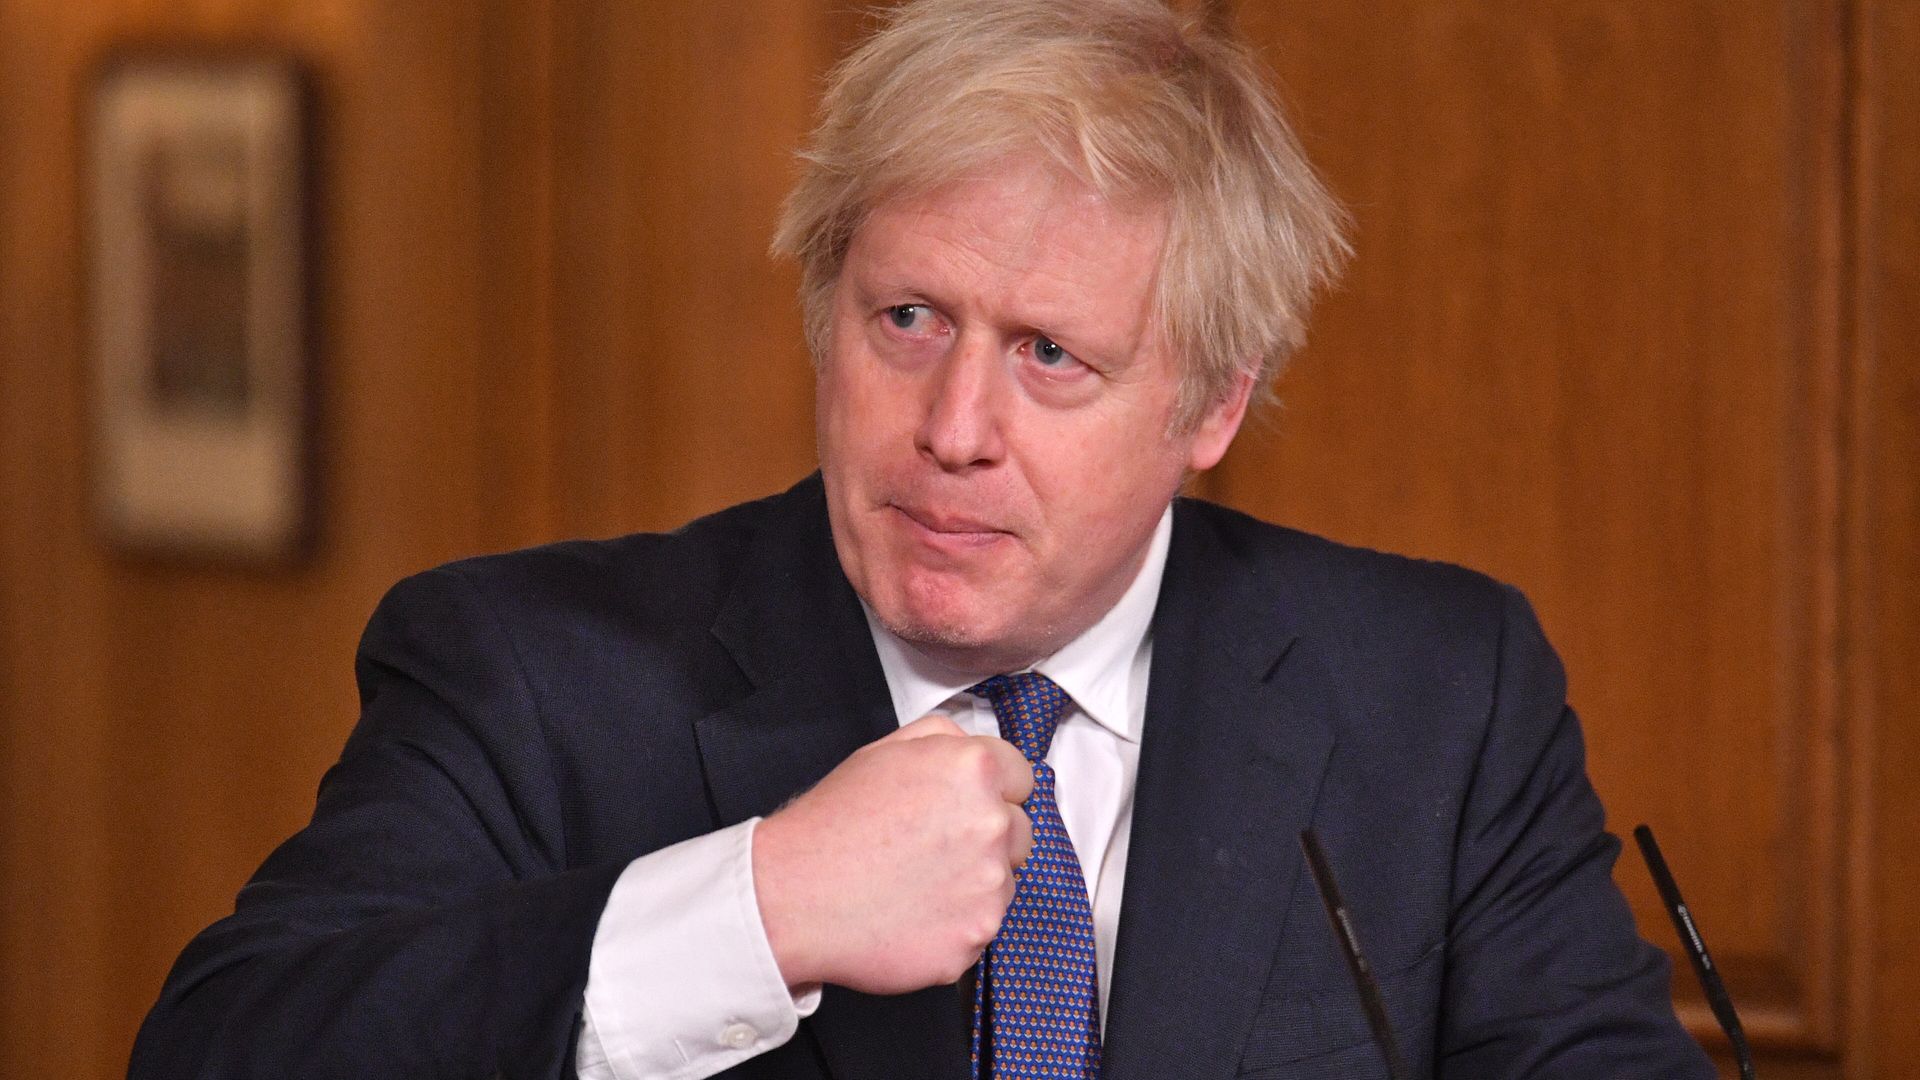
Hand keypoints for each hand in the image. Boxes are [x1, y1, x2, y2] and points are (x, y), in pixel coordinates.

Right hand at [752, 714, 1034, 993]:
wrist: (794, 897)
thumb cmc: (832, 825)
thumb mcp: (882, 751)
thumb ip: (942, 738)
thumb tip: (973, 745)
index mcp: (973, 770)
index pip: (1021, 777)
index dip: (991, 791)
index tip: (963, 807)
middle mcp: (991, 823)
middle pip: (1020, 831)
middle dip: (987, 837)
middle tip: (932, 847)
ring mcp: (988, 885)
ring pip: (1003, 881)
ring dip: (973, 882)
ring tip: (915, 881)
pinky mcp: (976, 935)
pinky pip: (982, 926)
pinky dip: (956, 924)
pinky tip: (913, 913)